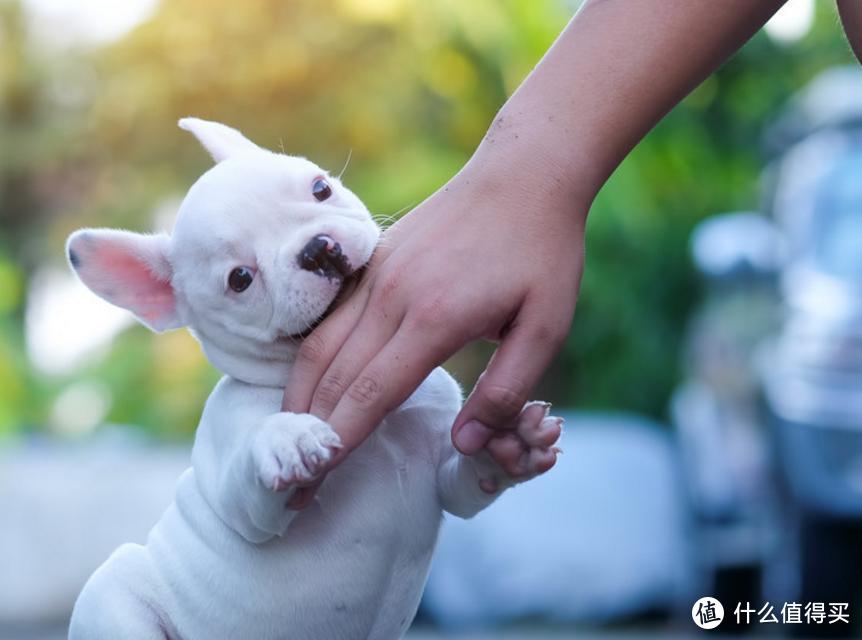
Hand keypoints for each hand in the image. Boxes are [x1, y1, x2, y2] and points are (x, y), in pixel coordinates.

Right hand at [282, 147, 583, 500]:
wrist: (523, 175)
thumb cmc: (543, 253)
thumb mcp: (546, 326)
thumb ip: (505, 390)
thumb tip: (464, 443)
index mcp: (435, 318)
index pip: (372, 394)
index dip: (341, 441)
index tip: (314, 478)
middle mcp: (393, 296)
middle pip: (335, 374)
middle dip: (312, 430)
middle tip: (293, 475)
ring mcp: (378, 274)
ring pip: (321, 344)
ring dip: (302, 394)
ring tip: (290, 434)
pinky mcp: (374, 259)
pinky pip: (331, 316)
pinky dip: (312, 356)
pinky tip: (308, 379)